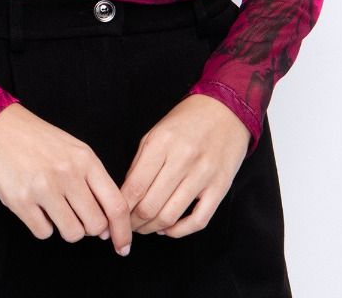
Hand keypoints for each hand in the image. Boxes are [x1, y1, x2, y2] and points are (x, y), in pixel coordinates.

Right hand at [0, 104, 132, 256]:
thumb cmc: (35, 139)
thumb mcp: (72, 149)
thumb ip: (91, 181)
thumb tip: (106, 225)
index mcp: (85, 158)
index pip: (116, 203)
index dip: (123, 231)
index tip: (123, 246)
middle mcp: (67, 172)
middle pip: (95, 224)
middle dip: (89, 227)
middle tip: (76, 215)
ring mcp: (44, 187)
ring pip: (72, 233)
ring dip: (66, 227)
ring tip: (53, 207)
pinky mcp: (21, 200)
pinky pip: (44, 233)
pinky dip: (42, 225)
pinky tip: (34, 205)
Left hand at [119, 95, 250, 237]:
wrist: (226, 110)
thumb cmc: (188, 120)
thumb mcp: (156, 132)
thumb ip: (140, 163)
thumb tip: (127, 194)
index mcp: (161, 142)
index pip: (134, 187)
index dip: (121, 208)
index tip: (115, 216)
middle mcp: (182, 158)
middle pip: (150, 206)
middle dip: (134, 223)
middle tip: (127, 227)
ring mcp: (203, 174)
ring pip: (170, 216)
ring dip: (152, 229)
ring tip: (145, 228)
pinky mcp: (220, 187)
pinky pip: (198, 220)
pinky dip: (180, 231)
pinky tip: (169, 228)